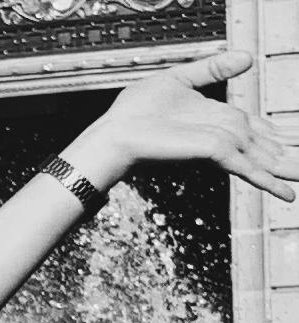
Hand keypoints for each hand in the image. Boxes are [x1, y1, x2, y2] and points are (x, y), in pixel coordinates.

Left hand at [69, 52, 298, 198]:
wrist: (114, 134)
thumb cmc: (134, 112)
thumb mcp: (179, 80)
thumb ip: (214, 68)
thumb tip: (247, 57)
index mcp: (218, 120)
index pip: (258, 127)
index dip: (280, 133)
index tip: (297, 139)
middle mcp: (224, 135)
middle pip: (268, 146)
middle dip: (291, 154)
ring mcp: (220, 146)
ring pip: (266, 159)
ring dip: (291, 169)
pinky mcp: (213, 153)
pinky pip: (249, 168)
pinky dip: (271, 181)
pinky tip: (288, 193)